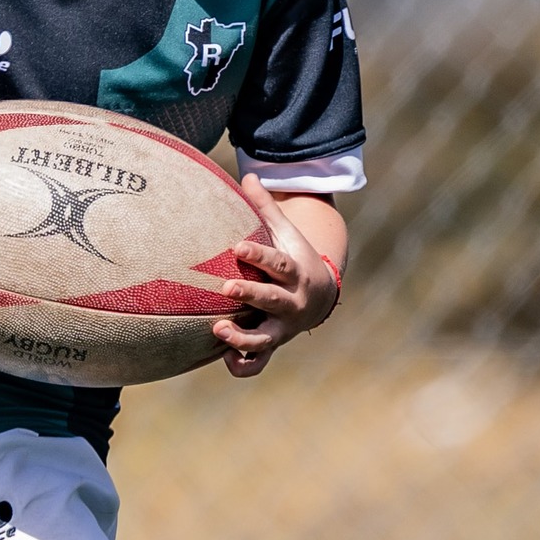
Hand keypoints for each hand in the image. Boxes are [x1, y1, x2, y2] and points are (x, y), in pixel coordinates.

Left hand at [212, 175, 339, 377]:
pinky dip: (244, 364)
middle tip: (226, 286)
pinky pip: (259, 362)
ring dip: (243, 337)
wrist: (323, 297)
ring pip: (265, 338)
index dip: (259, 256)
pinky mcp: (274, 344)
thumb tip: (248, 175)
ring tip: (217, 329)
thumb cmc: (295, 259)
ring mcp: (283, 327)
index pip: (278, 263)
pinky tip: (224, 359)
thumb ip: (266, 210)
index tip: (238, 247)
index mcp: (294, 273)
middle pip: (272, 299)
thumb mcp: (286, 235)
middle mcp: (291, 302)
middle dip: (251, 294)